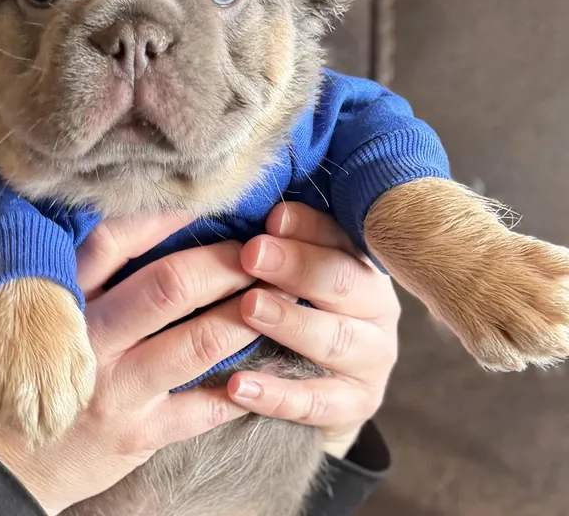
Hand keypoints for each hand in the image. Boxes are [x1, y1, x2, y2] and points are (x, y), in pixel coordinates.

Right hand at [0, 215, 277, 514]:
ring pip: (196, 342)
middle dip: (223, 263)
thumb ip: (78, 276)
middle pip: (168, 287)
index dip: (164, 218)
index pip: (114, 242)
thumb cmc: (21, 376)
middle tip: (257, 251)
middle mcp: (91, 341)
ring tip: (277, 297)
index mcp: (64, 303)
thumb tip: (140, 226)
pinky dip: (242, 386)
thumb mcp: (36, 316)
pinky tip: (270, 367)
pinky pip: (202, 408)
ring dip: (245, 316)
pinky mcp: (138, 435)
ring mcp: (117, 391)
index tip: (205, 204)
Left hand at [230, 203, 400, 458]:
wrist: (314, 378)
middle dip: (295, 266)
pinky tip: (238, 385)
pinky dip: (276, 395)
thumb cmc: (293, 303)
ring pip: (334, 339)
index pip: (338, 237)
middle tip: (252, 254)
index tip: (271, 218)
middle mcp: (376, 306)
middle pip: (341, 281)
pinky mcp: (357, 402)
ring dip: (290, 322)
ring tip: (248, 308)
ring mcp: (372, 356)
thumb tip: (251, 212)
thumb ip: (277, 241)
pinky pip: (316, 401)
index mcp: (360, 261)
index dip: (305, 226)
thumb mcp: (289, 268)